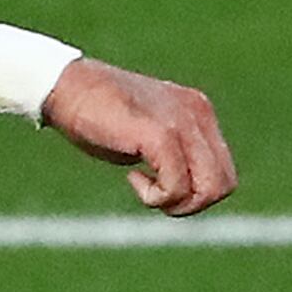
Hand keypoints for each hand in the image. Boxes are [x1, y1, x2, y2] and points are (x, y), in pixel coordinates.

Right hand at [41, 59, 237, 215]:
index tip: (160, 184)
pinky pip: (176, 185)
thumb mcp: (147, 134)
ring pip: (208, 189)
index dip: (196, 194)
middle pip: (224, 184)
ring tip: (145, 189)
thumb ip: (171, 153)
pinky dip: (155, 196)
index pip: (224, 172)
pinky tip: (132, 176)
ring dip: (175, 203)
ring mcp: (182, 123)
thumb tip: (183, 191)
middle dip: (190, 204)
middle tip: (155, 196)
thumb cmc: (98, 114)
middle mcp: (197, 115)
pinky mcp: (161, 134)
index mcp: (199, 112)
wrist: (67, 87)